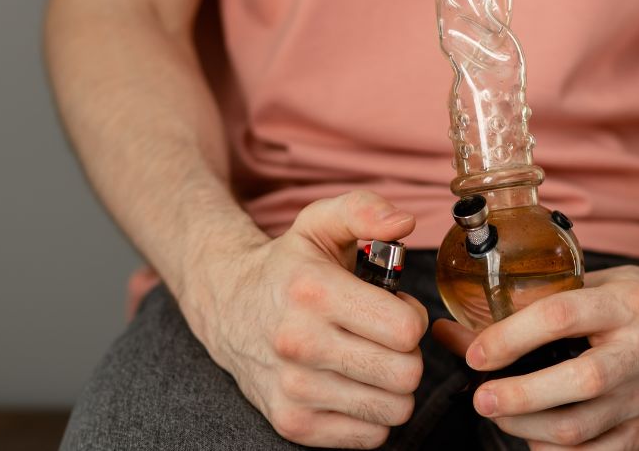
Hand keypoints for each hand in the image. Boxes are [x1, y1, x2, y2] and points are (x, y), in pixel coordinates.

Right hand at [185, 190, 427, 448]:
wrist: (225, 306)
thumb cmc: (287, 267)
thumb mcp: (319, 224)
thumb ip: (364, 210)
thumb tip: (403, 223)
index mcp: (312, 291)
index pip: (405, 329)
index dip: (412, 317)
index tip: (393, 309)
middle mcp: (298, 343)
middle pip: (405, 373)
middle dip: (407, 354)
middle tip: (383, 337)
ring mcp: (293, 389)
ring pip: (393, 409)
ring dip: (392, 386)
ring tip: (369, 360)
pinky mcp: (291, 423)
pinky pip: (369, 436)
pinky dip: (371, 414)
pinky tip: (352, 384)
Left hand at [433, 262, 638, 449]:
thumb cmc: (628, 298)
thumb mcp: (587, 284)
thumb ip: (525, 306)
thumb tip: (453, 333)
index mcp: (624, 304)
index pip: (561, 317)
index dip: (512, 337)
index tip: (476, 353)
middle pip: (579, 382)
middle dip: (520, 396)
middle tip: (481, 396)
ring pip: (582, 426)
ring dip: (528, 426)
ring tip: (498, 413)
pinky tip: (534, 435)